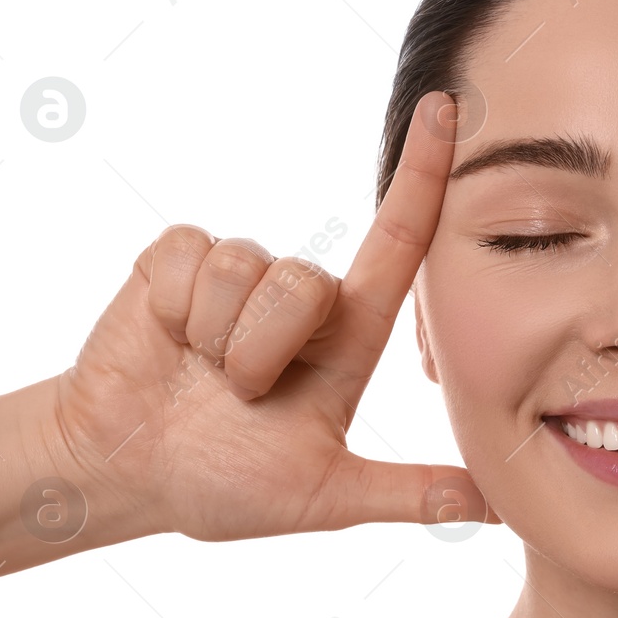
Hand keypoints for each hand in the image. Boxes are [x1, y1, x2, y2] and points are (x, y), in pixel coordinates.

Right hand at [38, 92, 498, 541]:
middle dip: (263, 356)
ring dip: (217, 341)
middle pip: (306, 283)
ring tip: (202, 374)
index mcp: (346, 337)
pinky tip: (167, 340)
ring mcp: (237, 270)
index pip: (400, 239)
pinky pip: (191, 257)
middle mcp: (300, 294)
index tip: (451, 107)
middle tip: (240, 398)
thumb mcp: (324, 497)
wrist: (119, 472)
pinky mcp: (177, 256)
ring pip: (247, 271)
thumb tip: (498, 510)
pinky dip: (175, 313)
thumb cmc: (221, 484)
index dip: (427, 172)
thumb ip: (408, 494)